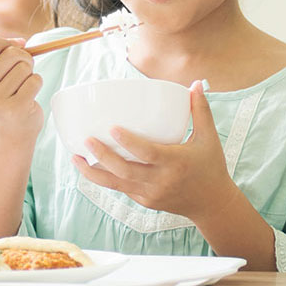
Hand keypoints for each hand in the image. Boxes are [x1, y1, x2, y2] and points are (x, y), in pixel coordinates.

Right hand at [0, 24, 42, 139]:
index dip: (9, 43)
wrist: (11, 129)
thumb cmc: (4, 93)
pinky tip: (29, 95)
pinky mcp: (15, 107)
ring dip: (30, 73)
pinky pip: (35, 80)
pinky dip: (37, 84)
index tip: (17, 50)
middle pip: (12, 53)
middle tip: (22, 71)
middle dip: (24, 58)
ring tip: (22, 85)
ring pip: (25, 67)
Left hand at [72, 81, 234, 219]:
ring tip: (75, 158)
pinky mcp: (144, 201)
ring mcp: (150, 194)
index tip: (112, 129)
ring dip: (93, 172)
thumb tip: (196, 83)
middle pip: (125, 171)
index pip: (148, 153)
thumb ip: (201, 110)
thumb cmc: (210, 166)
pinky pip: (121, 189)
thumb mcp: (208, 138)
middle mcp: (161, 181)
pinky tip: (90, 167)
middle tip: (86, 139)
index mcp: (176, 163)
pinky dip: (105, 178)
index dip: (129, 142)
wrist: (211, 203)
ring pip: (116, 184)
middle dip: (102, 156)